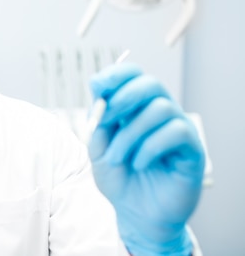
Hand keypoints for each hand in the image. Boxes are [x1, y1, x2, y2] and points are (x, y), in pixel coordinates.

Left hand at [88, 63, 204, 255]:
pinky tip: (138, 164)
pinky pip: (176, 132)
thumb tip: (99, 94)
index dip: (115, 74)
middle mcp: (160, 113)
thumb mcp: (97, 148)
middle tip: (105, 121)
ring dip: (129, 133)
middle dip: (123, 98)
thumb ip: (98, 121)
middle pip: (150, 83)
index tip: (96, 87)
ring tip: (116, 157)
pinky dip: (149, 147)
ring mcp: (178, 129)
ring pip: (160, 108)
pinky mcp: (193, 150)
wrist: (135, 213)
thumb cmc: (119, 177)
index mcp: (136, 107)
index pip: (133, 75)